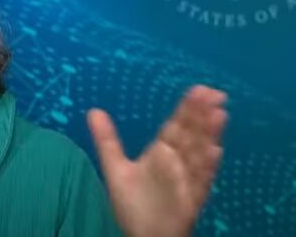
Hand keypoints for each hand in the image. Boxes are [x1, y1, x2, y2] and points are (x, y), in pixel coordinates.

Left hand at [87, 85, 227, 236]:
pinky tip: (215, 152)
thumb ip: (107, 140)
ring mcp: (186, 180)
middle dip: (202, 115)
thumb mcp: (115, 168)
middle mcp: (177, 163)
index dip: (188, 108)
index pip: (176, 126)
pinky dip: (207, 168)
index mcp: (162, 152)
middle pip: (191, 135)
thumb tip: (93, 110)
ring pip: (199, 154)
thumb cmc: (134, 203)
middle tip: (214, 93)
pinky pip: (200, 182)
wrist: (144, 236)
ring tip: (218, 115)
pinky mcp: (191, 200)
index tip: (199, 89)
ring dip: (209, 136)